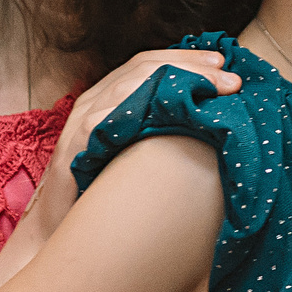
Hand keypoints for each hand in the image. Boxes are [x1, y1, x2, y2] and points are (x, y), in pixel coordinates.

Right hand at [36, 49, 237, 235]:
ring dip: (174, 84)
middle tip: (230, 80)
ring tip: (213, 92)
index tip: (221, 65)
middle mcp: (92, 103)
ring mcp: (80, 123)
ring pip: (127, 86)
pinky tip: (171, 111)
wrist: (61, 233)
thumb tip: (208, 121)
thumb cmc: (104, 194)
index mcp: (106, 99)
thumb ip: (159, 132)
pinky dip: (135, 109)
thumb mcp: (138, 154)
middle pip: (142, 68)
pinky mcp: (72, 148)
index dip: (184, 59)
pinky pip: (103, 119)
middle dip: (189, 68)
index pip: (146, 64)